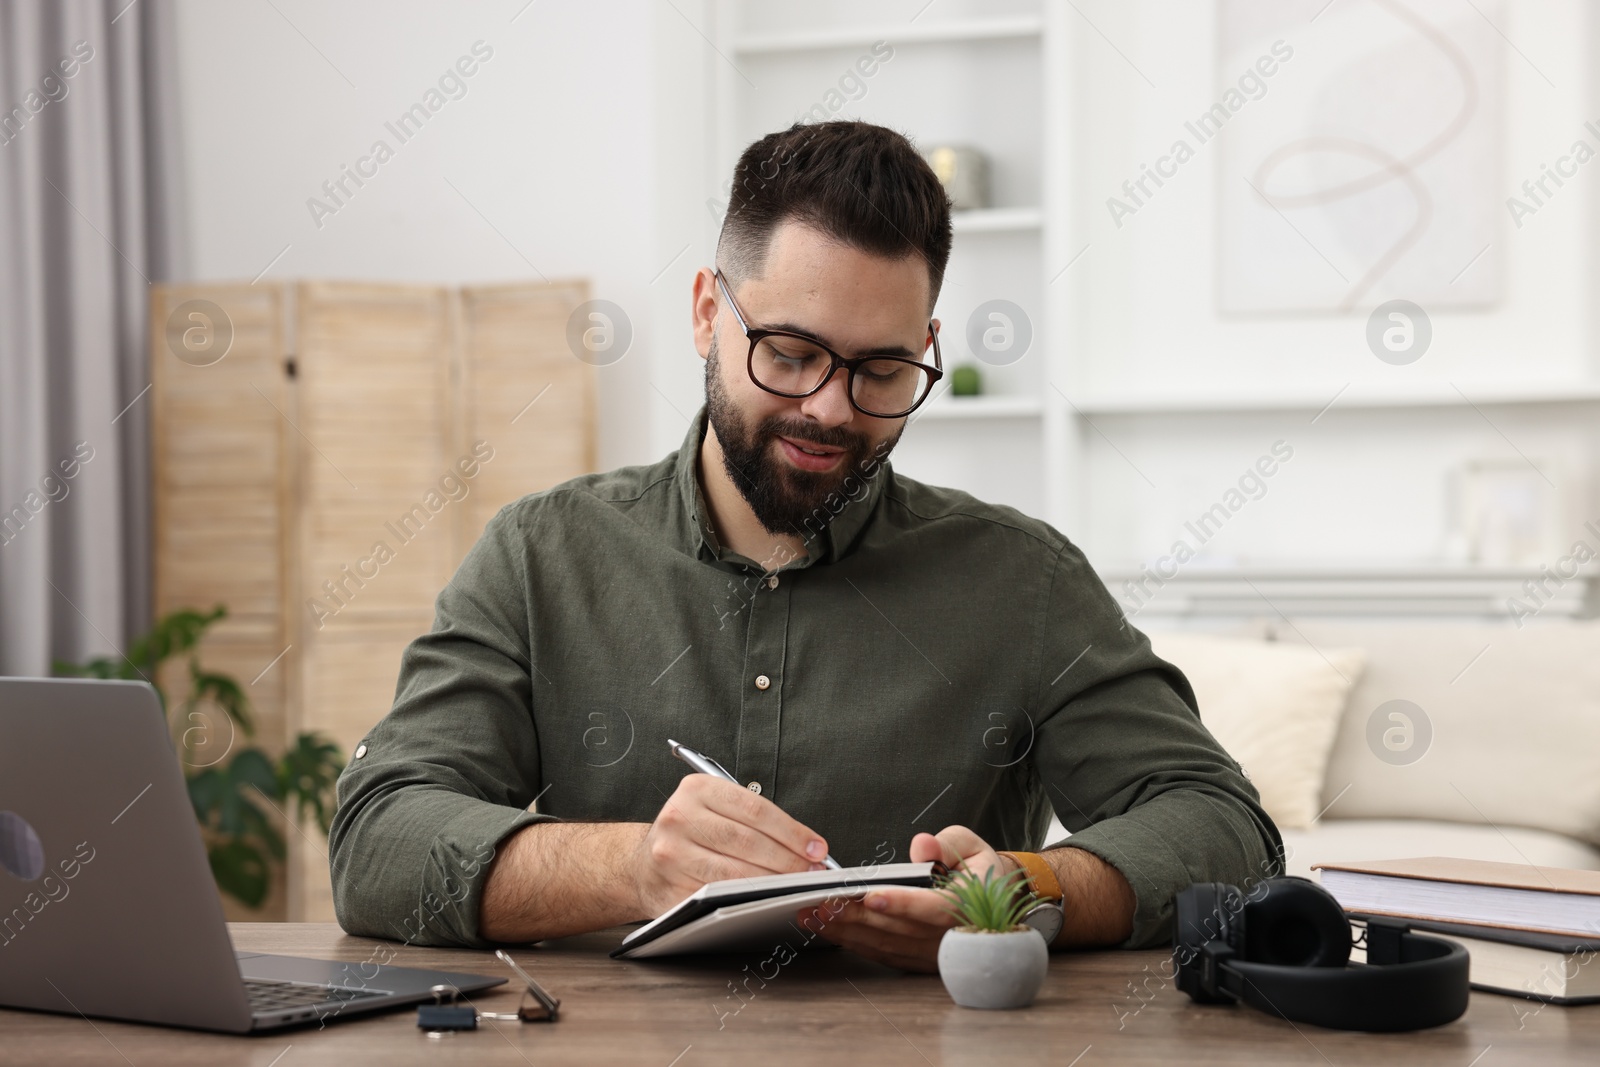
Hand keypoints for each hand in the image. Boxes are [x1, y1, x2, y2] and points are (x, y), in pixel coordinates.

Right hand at [631, 773, 829, 916]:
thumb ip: (753, 818)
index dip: (792, 831)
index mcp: (696, 790)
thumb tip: (806, 844)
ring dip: (773, 883)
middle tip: (813, 872)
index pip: (755, 809)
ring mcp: (671, 855)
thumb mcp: (712, 808)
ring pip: (734, 872)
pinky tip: (765, 901)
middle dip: (788, 860)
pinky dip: (746, 902)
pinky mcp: (669, 889)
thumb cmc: (689, 834)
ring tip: (796, 887)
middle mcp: (679, 818)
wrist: (642, 865)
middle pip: (747, 841)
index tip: (817, 848)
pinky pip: (716, 897)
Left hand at [798, 825, 1012, 972]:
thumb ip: (947, 845)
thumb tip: (923, 846)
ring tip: (813, 914)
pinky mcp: (917, 961)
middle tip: (822, 903)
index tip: (872, 895)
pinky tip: (827, 929)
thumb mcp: (971, 846)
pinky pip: (882, 954)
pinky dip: (853, 943)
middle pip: (899, 930)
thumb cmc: (977, 869)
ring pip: (885, 945)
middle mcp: (949, 937)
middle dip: (858, 917)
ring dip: (847, 932)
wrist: (993, 903)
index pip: (933, 908)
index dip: (902, 904)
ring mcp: (932, 954)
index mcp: (967, 906)